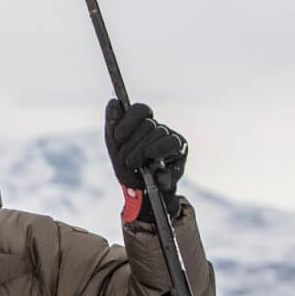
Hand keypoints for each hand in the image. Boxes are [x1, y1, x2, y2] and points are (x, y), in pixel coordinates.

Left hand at [104, 99, 188, 220]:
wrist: (142, 193)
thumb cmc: (128, 167)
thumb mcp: (115, 147)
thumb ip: (113, 124)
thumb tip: (113, 102)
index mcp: (142, 123)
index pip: (140, 110)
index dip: (128, 120)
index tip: (119, 137)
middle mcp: (158, 127)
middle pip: (147, 124)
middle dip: (133, 144)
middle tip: (128, 161)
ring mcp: (171, 136)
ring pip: (158, 133)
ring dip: (143, 152)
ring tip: (136, 165)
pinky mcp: (181, 148)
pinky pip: (172, 143)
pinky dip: (160, 153)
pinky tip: (154, 165)